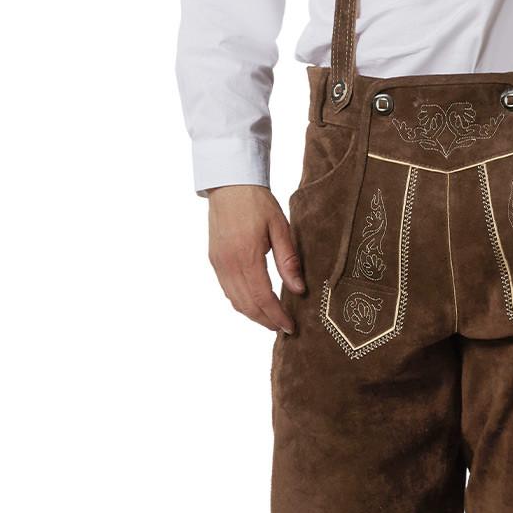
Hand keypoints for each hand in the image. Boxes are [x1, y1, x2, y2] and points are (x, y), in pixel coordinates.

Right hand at [206, 184, 306, 333]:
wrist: (229, 184)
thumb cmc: (257, 202)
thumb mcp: (280, 227)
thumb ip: (288, 260)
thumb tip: (298, 290)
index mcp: (246, 256)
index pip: (262, 297)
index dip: (277, 316)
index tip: (290, 326)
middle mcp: (228, 264)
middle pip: (247, 305)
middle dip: (266, 320)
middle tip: (283, 328)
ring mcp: (218, 263)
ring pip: (234, 301)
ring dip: (252, 315)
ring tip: (271, 320)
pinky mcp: (214, 260)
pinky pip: (227, 290)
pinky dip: (241, 302)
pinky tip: (254, 303)